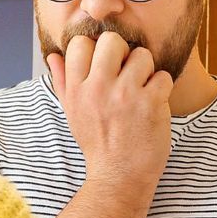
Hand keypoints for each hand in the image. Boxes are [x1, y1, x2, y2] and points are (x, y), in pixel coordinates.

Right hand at [46, 32, 171, 190]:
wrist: (118, 176)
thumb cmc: (97, 143)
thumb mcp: (72, 113)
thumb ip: (63, 82)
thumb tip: (53, 55)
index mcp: (76, 89)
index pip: (80, 43)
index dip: (96, 49)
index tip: (104, 66)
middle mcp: (97, 88)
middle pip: (112, 41)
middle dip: (124, 53)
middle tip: (127, 74)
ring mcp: (124, 95)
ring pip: (142, 55)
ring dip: (147, 71)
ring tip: (141, 91)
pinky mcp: (150, 103)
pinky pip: (163, 76)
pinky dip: (162, 89)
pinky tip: (153, 104)